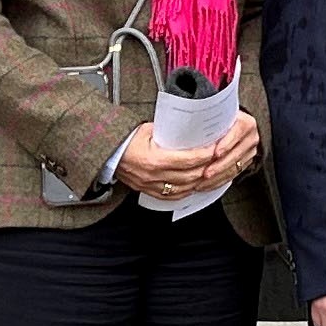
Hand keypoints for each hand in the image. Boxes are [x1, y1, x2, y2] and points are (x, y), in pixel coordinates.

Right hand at [118, 116, 259, 202]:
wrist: (108, 153)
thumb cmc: (126, 140)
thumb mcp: (148, 129)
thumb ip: (168, 131)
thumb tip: (189, 129)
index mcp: (155, 159)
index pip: (188, 160)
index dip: (205, 156)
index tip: (215, 149)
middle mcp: (154, 176)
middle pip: (190, 177)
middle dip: (207, 168)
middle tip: (217, 159)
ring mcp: (152, 186)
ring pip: (184, 189)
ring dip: (199, 181)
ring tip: (210, 172)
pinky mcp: (149, 192)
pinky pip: (173, 196)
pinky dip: (187, 191)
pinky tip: (195, 184)